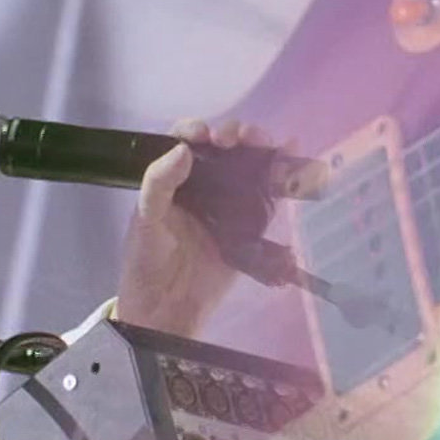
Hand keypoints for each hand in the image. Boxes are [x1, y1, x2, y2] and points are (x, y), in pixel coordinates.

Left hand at [114, 118, 278, 337]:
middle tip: (242, 138)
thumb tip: (184, 149)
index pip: (186, 142)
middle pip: (225, 149)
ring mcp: (227, 204)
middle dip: (237, 135)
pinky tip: (294, 158)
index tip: (206, 136)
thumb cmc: (148, 260)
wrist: (167, 309)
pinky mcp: (249, 225)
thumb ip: (159, 182)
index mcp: (173, 179)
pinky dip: (283, 176)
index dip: (198, 131)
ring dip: (261, 149)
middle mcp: (202, 185)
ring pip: (249, 166)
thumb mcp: (145, 219)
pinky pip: (267, 197)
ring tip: (271, 144)